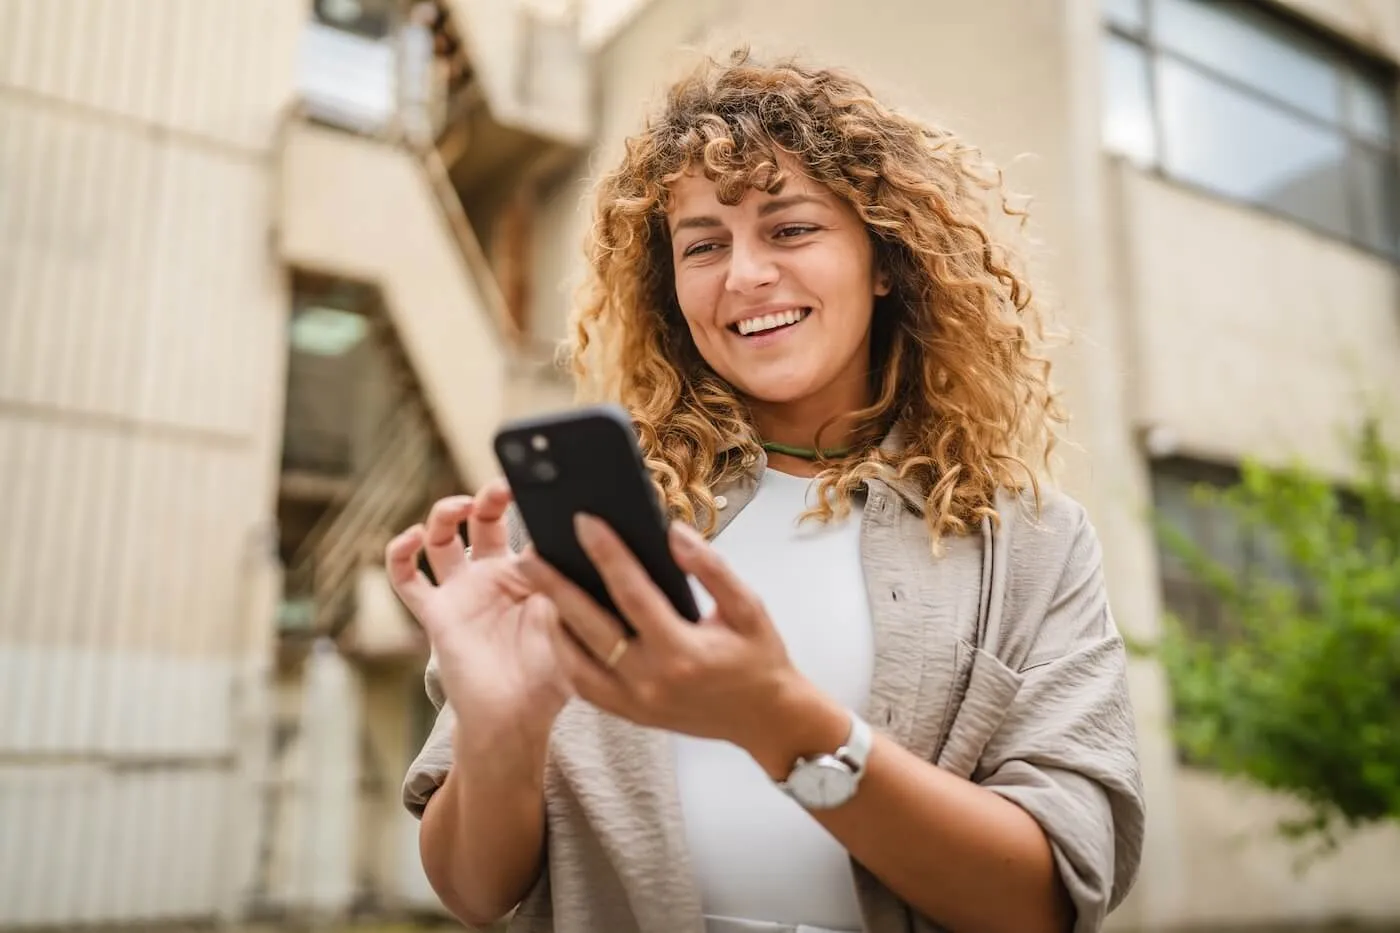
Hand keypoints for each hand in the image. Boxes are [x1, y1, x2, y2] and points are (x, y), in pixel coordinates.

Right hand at [385, 481, 568, 740]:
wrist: (518, 721)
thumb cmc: (552, 676)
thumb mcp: (571, 620)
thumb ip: (571, 582)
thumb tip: (587, 541)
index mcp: (528, 573)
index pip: (524, 524)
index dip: (527, 502)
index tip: (539, 482)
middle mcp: (492, 576)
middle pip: (482, 520)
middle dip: (488, 497)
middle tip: (500, 487)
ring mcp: (461, 593)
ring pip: (441, 539)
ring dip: (443, 512)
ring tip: (459, 506)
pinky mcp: (436, 613)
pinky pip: (407, 579)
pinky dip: (400, 554)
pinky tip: (411, 538)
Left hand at [518, 515, 845, 766]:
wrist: (766, 720)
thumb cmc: (759, 658)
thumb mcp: (748, 606)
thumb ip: (711, 568)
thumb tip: (672, 532)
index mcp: (682, 651)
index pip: (632, 593)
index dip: (606, 554)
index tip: (583, 521)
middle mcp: (651, 680)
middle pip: (589, 626)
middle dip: (555, 586)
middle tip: (528, 553)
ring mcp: (635, 702)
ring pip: (575, 661)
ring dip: (553, 623)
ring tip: (538, 588)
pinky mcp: (629, 714)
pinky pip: (583, 684)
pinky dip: (566, 654)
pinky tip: (559, 625)